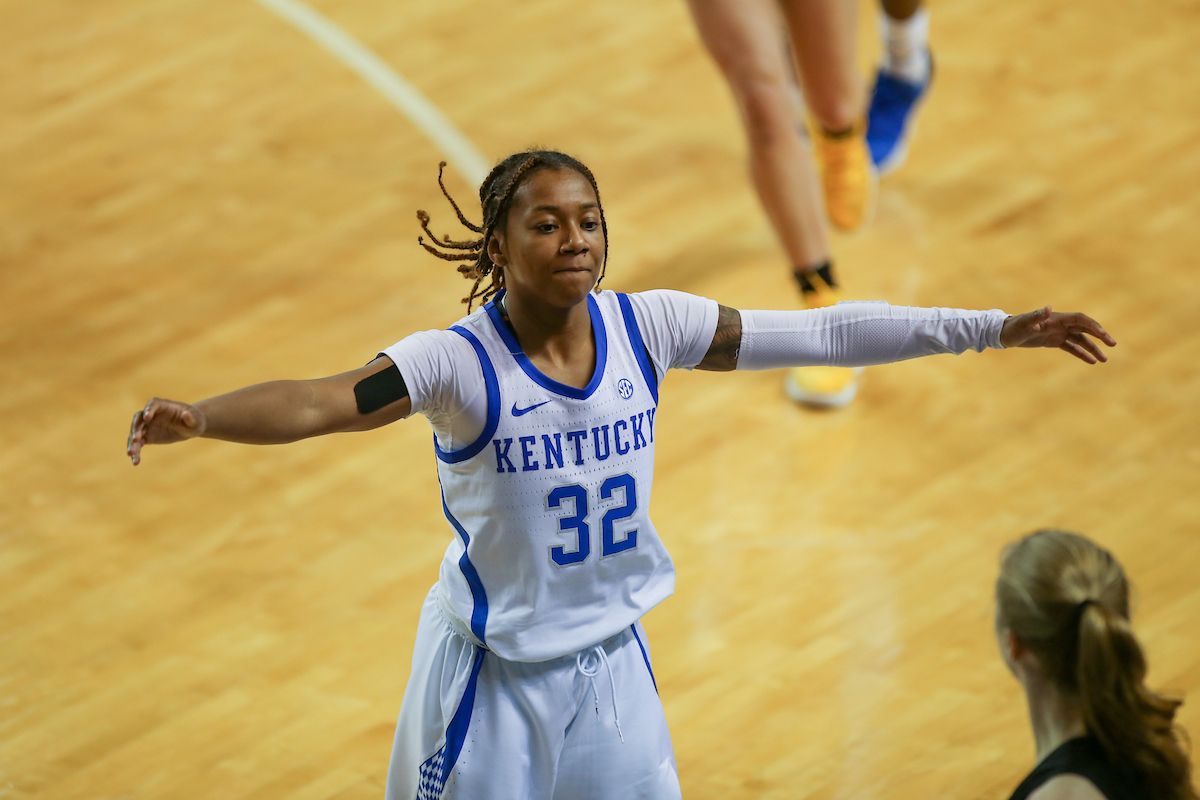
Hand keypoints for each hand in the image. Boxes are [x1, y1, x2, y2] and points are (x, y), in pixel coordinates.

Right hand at [127, 398, 205, 465]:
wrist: (190, 427)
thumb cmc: (194, 420)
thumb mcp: (196, 420)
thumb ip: (191, 418)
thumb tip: (187, 415)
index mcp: (164, 405)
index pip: (153, 404)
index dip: (149, 409)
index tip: (147, 417)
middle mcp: (152, 414)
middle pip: (139, 418)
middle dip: (135, 428)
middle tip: (135, 439)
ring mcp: (148, 425)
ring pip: (135, 432)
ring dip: (132, 442)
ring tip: (131, 453)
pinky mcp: (147, 436)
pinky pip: (138, 443)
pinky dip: (136, 451)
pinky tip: (135, 461)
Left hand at [1000, 307, 1115, 363]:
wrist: (1005, 333)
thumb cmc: (1013, 327)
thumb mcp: (1024, 323)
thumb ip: (1035, 316)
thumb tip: (1048, 308)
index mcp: (1057, 318)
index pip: (1080, 320)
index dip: (1093, 326)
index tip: (1103, 335)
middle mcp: (1061, 324)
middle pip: (1086, 328)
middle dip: (1100, 336)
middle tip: (1113, 345)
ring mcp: (1058, 333)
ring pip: (1081, 340)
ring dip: (1093, 348)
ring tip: (1104, 360)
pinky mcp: (1054, 341)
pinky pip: (1071, 347)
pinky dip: (1081, 354)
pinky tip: (1091, 362)